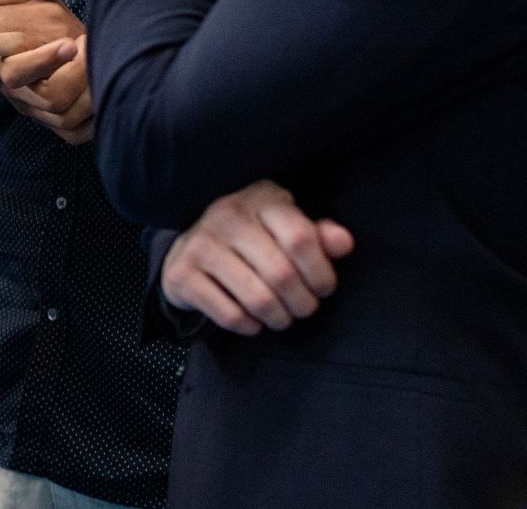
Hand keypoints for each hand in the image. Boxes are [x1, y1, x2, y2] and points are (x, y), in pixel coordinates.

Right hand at [161, 180, 354, 335]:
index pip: (300, 238)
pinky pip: (229, 315)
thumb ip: (317, 235)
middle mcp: (226, 216)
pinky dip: (250, 326)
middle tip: (304, 308)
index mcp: (259, 200)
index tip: (323, 287)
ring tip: (282, 317)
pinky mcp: (181, 274)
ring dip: (278, 318)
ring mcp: (200, 245)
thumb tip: (344, 243)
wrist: (188, 248)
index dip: (321, 272)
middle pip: (281, 274)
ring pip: (257, 298)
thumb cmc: (251, 238)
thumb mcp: (285, 227)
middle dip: (302, 303)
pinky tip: (254, 321)